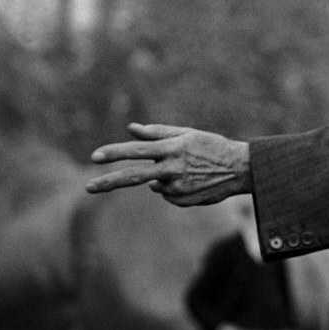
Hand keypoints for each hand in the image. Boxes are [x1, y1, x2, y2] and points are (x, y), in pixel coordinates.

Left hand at [87, 123, 250, 205]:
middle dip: (108, 181)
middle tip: (88, 187)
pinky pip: (167, 193)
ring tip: (187, 169)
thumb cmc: (212, 146)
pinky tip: (192, 181)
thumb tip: (131, 129)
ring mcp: (177, 187)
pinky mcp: (183, 200)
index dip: (114, 153)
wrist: (240, 169)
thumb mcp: (186, 134)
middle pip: (133, 176)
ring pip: (154, 184)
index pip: (136, 151)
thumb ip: (157, 133)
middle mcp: (172, 169)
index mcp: (172, 149)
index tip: (95, 157)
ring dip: (161, 177)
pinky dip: (173, 187)